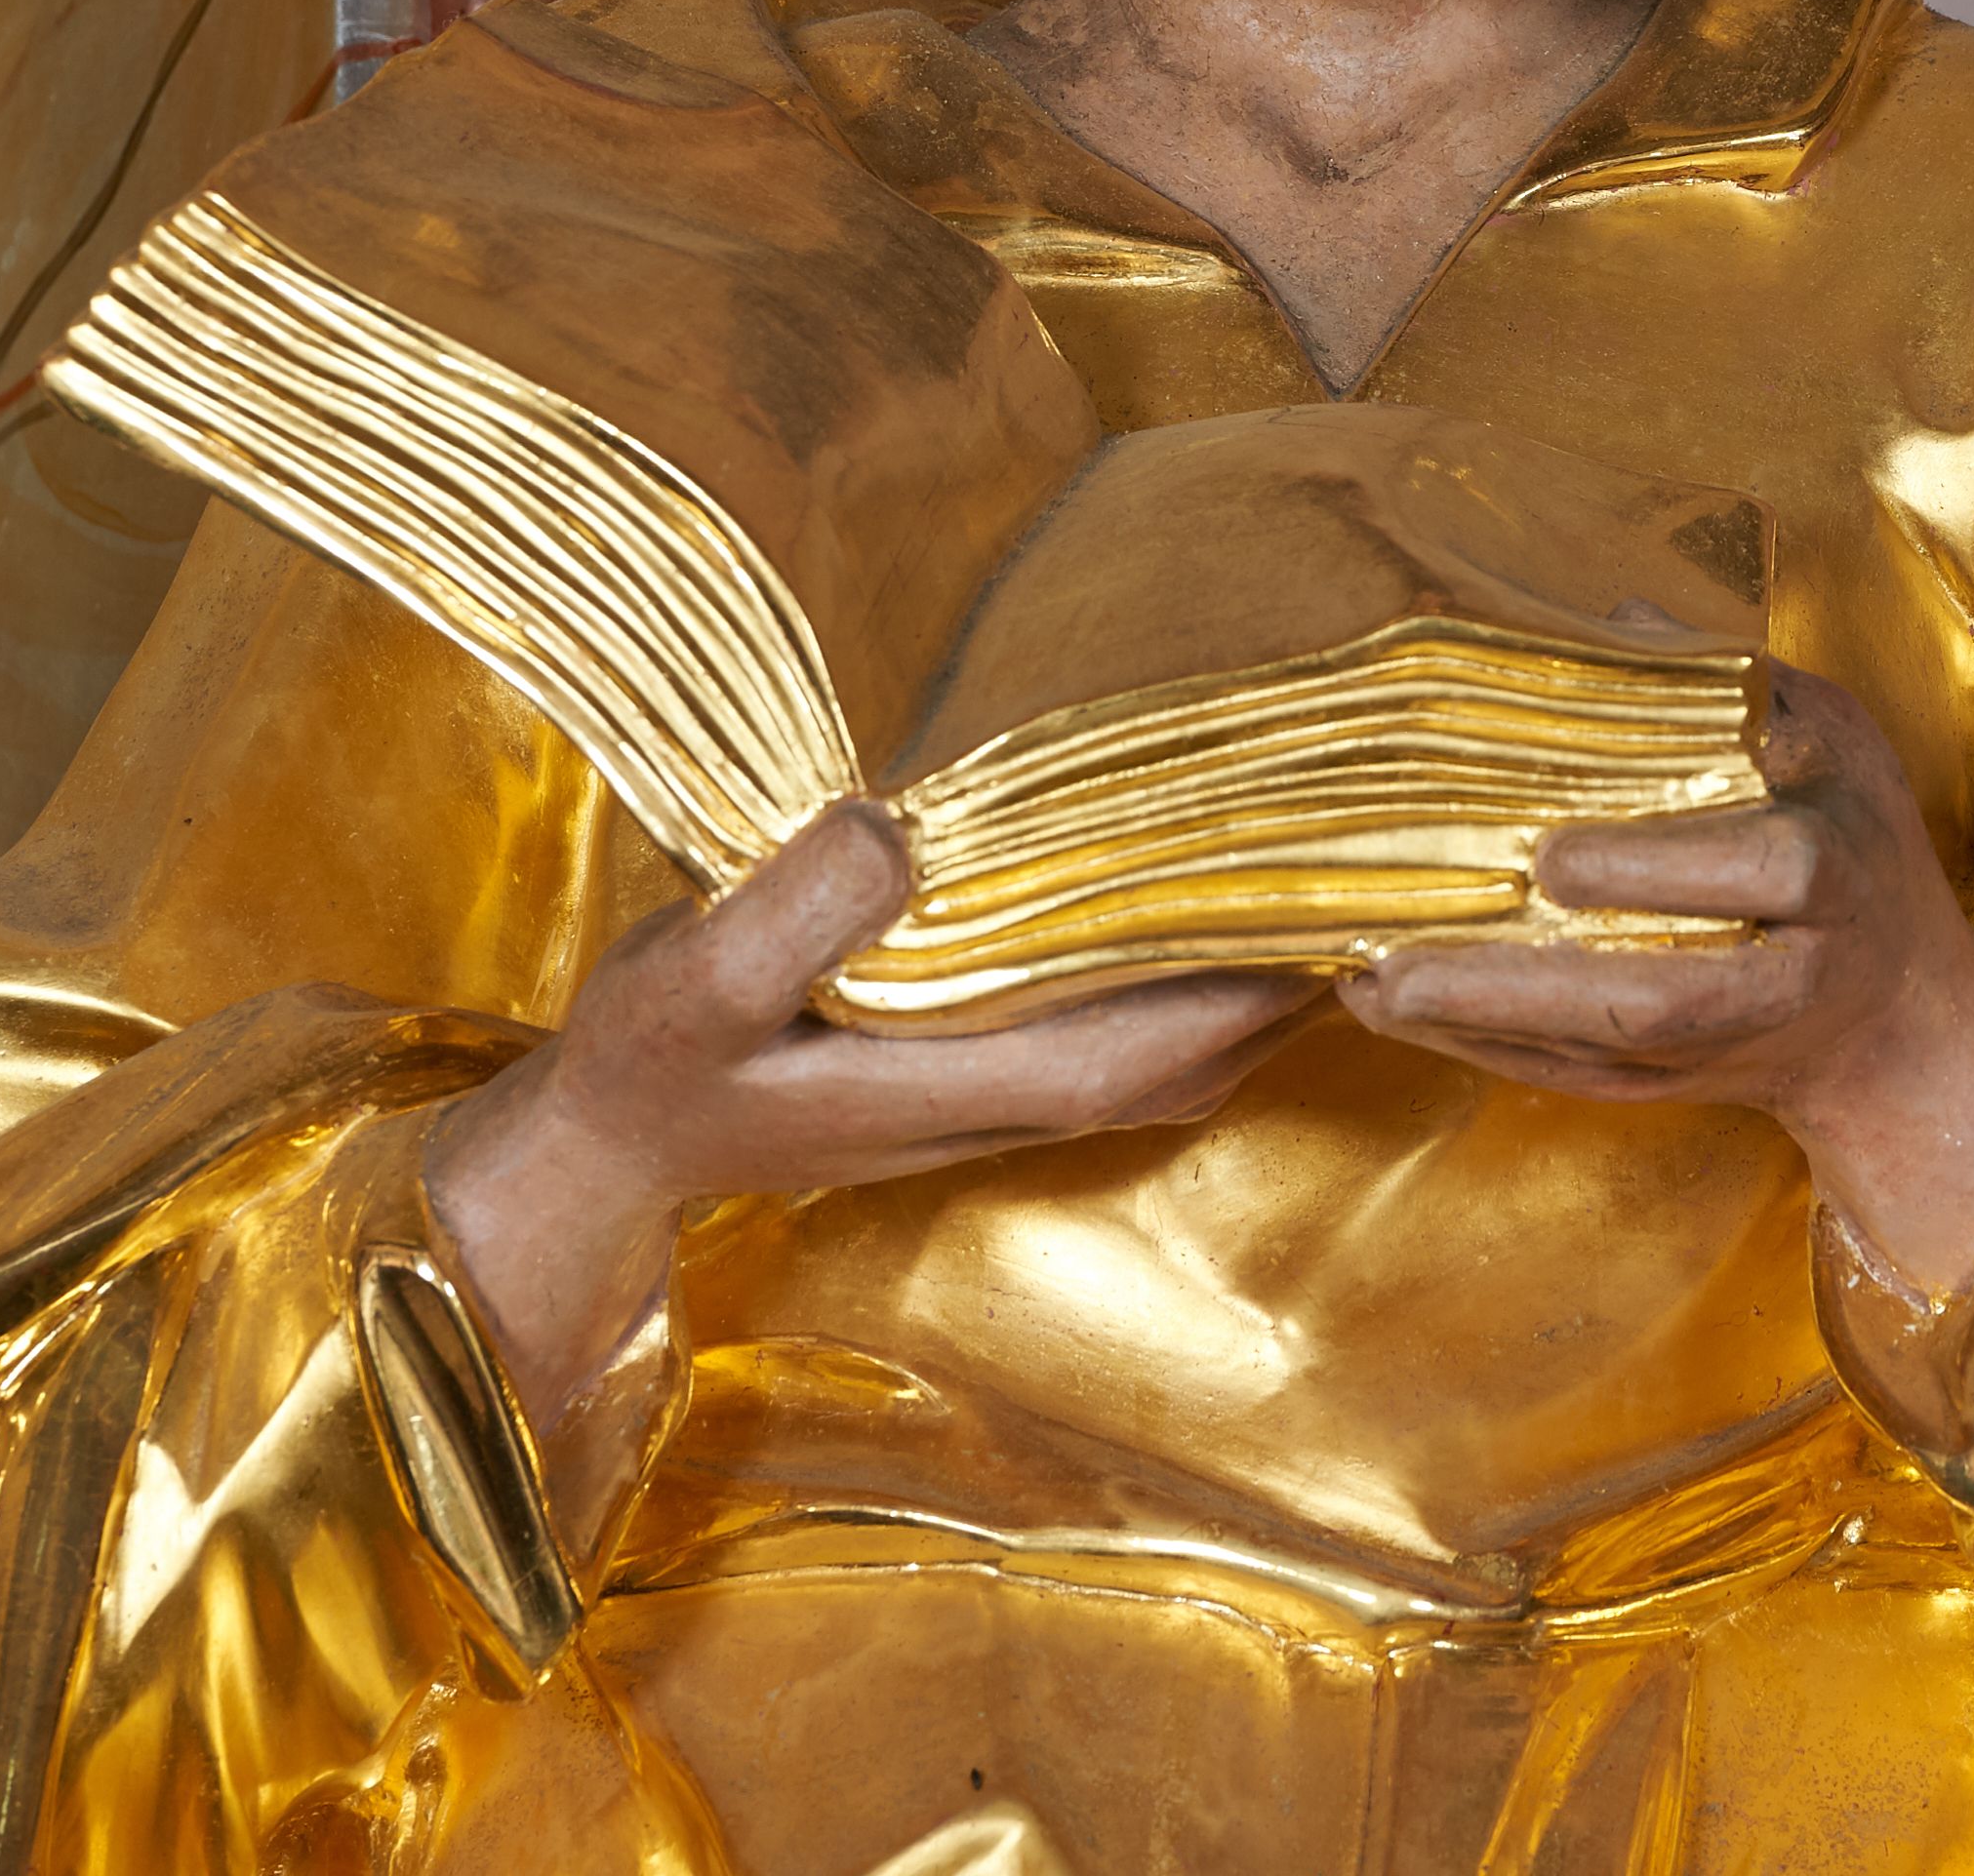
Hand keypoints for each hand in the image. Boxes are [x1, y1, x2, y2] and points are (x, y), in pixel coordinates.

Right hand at [430, 802, 1311, 1441]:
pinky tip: (1191, 919)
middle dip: (1277, 993)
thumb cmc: (650, 1062)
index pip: (1132, 1053)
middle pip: (1180, 1062)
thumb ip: (791, 916)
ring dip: (1240, 994)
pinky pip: (1111, 1037)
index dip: (1232, 998)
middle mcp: (993, 1106)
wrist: (609, 1141)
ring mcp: (988, 1099)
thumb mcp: (693, 983)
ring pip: (1158, 1058)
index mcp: (947, 1090)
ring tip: (1312, 894)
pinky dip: (1176, 989)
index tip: (1325, 925)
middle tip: (1365, 887)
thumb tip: (896, 831)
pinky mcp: (971, 1075)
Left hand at [1339, 665, 1973, 1296]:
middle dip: (1524, 990)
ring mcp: (1725, 1051)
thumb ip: (1738, 682)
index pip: (1763, 873)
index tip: (1550, 855)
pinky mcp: (1676, 1091)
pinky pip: (1572, 1079)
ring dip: (1476, 1026)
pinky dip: (1479, 1049)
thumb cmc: (1861, 844)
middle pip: (1657, 1001)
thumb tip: (1618, 615)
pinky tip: (1394, 1007)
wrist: (1908, 1032)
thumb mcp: (1836, 741)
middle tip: (1399, 960)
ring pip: (1598, 1055)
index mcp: (1837, 873)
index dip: (1657, 866)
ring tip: (1364, 983)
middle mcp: (1786, 978)